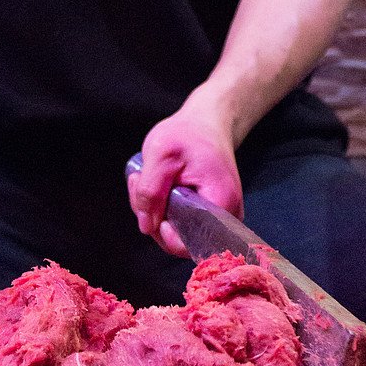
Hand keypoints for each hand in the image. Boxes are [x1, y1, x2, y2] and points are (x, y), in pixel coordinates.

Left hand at [128, 92, 242, 257]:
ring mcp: (218, 217)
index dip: (164, 232)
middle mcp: (226, 217)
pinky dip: (163, 208)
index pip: (190, 243)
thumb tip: (146, 225)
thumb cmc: (189, 133)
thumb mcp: (161, 153)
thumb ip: (151, 191)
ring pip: (178, 231)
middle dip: (153, 216)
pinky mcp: (207, 213)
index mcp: (221, 203)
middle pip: (182, 239)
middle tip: (139, 183)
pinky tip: (156, 186)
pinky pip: (181, 222)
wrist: (207, 122)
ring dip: (154, 210)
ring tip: (145, 178)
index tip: (151, 204)